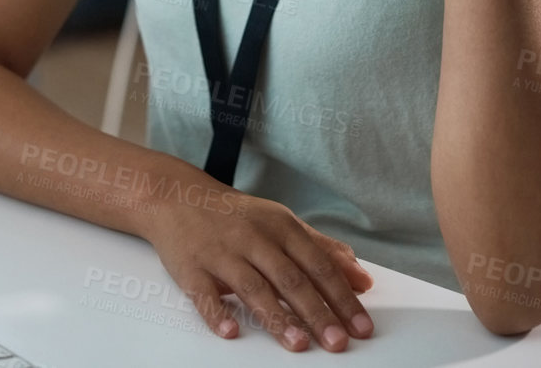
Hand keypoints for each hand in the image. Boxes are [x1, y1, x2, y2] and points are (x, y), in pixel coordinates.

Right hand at [142, 185, 375, 350]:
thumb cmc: (236, 217)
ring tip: (299, 343)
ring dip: (277, 317)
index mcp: (281, 227)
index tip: (360, 324)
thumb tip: (362, 278)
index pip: (318, 265)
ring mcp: (222, 253)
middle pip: (291, 279)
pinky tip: (231, 332)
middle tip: (337, 342)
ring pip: (253, 287)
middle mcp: (254, 238)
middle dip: (317, 313)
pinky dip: (217, 313)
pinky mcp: (192, 268)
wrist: (178, 197)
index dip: (342, 296)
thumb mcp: (282, 223)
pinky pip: (204, 293)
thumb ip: (322, 249)